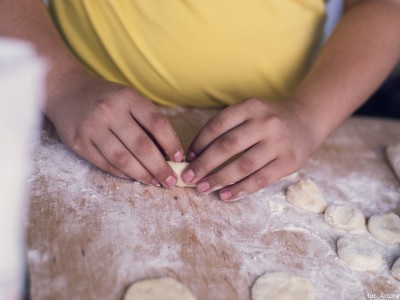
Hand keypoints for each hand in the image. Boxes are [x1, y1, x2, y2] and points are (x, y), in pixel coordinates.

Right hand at [45, 69, 182, 186]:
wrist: (66, 91)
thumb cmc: (106, 98)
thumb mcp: (128, 99)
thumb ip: (147, 121)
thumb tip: (168, 152)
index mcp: (127, 97)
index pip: (156, 122)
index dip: (171, 142)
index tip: (179, 157)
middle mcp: (109, 111)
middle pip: (141, 145)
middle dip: (159, 167)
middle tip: (170, 180)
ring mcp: (92, 127)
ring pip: (122, 159)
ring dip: (142, 174)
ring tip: (155, 182)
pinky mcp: (79, 142)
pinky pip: (105, 164)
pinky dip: (122, 173)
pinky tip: (134, 177)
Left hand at [182, 97, 317, 200]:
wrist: (306, 121)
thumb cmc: (268, 120)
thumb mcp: (250, 113)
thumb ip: (227, 128)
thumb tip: (196, 156)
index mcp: (251, 107)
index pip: (217, 125)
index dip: (199, 143)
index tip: (188, 158)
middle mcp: (266, 122)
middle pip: (227, 146)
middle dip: (204, 164)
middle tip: (188, 177)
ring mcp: (279, 143)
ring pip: (243, 165)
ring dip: (219, 179)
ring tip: (203, 188)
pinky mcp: (288, 162)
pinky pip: (260, 180)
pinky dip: (240, 189)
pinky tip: (225, 195)